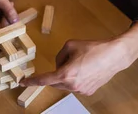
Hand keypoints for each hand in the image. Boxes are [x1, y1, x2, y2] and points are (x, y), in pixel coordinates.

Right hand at [0, 0, 18, 38]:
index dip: (0, 38)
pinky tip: (9, 9)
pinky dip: (10, 20)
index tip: (10, 32)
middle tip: (10, 15)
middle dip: (7, 28)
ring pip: (4, 32)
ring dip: (10, 23)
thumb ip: (8, 9)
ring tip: (8, 8)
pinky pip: (7, 27)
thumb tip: (16, 21)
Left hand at [20, 23, 137, 94]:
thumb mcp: (70, 45)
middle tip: (65, 61)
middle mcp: (72, 85)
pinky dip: (75, 78)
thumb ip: (59, 56)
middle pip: (55, 82)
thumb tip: (58, 64)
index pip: (44, 79)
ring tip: (79, 62)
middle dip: (55, 73)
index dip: (32, 81)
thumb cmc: (93, 48)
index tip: (23, 82)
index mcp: (66, 74)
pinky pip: (75, 86)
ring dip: (65, 75)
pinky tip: (85, 69)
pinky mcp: (89, 91)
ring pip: (65, 84)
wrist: (114, 56)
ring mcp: (81, 90)